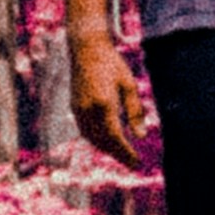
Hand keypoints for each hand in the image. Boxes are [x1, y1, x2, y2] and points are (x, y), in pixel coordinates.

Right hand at [70, 36, 149, 165]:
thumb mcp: (129, 85)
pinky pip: (85, 131)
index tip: (137, 162)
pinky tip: (107, 142)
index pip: (115, 137)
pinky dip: (96, 140)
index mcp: (104, 104)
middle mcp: (88, 110)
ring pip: (93, 139)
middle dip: (118, 155)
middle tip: (132, 164)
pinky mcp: (74, 107)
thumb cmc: (112, 64)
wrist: (87, 50)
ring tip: (122, 155)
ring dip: (107, 149)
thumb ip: (135, 112)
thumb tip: (140, 136)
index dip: (126, 153)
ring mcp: (79, 109)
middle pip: (104, 142)